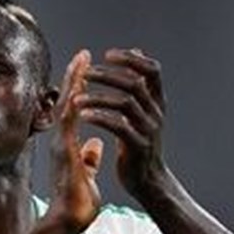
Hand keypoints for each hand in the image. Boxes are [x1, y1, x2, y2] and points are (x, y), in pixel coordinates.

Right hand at [45, 49, 104, 232]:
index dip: (81, 90)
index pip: (75, 111)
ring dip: (74, 83)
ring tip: (81, 61)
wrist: (69, 219)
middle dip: (76, 78)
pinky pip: (68, 123)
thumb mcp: (87, 174)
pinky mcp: (64, 152)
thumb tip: (96, 144)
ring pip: (67, 107)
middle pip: (68, 102)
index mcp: (68, 145)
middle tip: (83, 54)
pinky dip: (73, 104)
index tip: (88, 69)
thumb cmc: (78, 202)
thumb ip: (89, 158)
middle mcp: (62, 141)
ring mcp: (61, 145)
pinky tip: (79, 88)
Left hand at [76, 48, 167, 199]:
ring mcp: (148, 130)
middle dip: (108, 75)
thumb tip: (137, 53)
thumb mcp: (144, 111)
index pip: (152, 70)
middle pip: (135, 83)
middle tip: (85, 73)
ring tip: (76, 98)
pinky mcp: (138, 147)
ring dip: (98, 96)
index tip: (108, 54)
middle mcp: (156, 113)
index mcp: (157, 102)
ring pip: (125, 103)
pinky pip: (119, 127)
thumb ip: (140, 84)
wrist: (148, 181)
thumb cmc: (139, 144)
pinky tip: (83, 115)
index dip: (132, 59)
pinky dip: (100, 118)